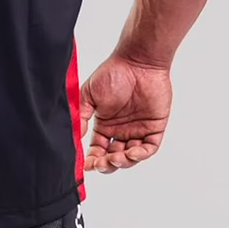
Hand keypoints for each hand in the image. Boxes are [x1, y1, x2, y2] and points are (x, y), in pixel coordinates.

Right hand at [80, 52, 171, 173]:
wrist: (137, 62)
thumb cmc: (112, 73)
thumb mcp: (89, 94)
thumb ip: (81, 115)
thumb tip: (74, 137)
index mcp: (105, 124)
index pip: (98, 149)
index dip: (92, 159)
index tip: (86, 165)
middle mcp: (120, 130)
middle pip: (113, 157)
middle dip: (107, 164)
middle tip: (101, 163)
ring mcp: (138, 130)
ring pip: (130, 156)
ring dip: (123, 162)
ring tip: (115, 158)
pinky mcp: (154, 128)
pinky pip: (148, 148)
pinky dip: (140, 154)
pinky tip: (132, 153)